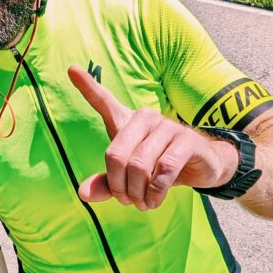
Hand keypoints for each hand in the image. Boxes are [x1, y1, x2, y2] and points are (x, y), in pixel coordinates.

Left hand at [68, 66, 238, 210]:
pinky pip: (164, 169)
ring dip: (138, 193)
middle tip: (127, 201)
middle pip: (116, 155)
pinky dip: (156, 192)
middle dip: (119, 186)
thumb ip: (107, 184)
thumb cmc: (159, 167)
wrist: (202, 167)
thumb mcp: (131, 178)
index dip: (87, 86)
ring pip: (139, 165)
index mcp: (127, 121)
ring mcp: (167, 126)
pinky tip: (156, 200)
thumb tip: (83, 194)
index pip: (104, 101)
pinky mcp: (187, 140)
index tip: (71, 69)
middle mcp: (145, 117)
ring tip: (143, 203)